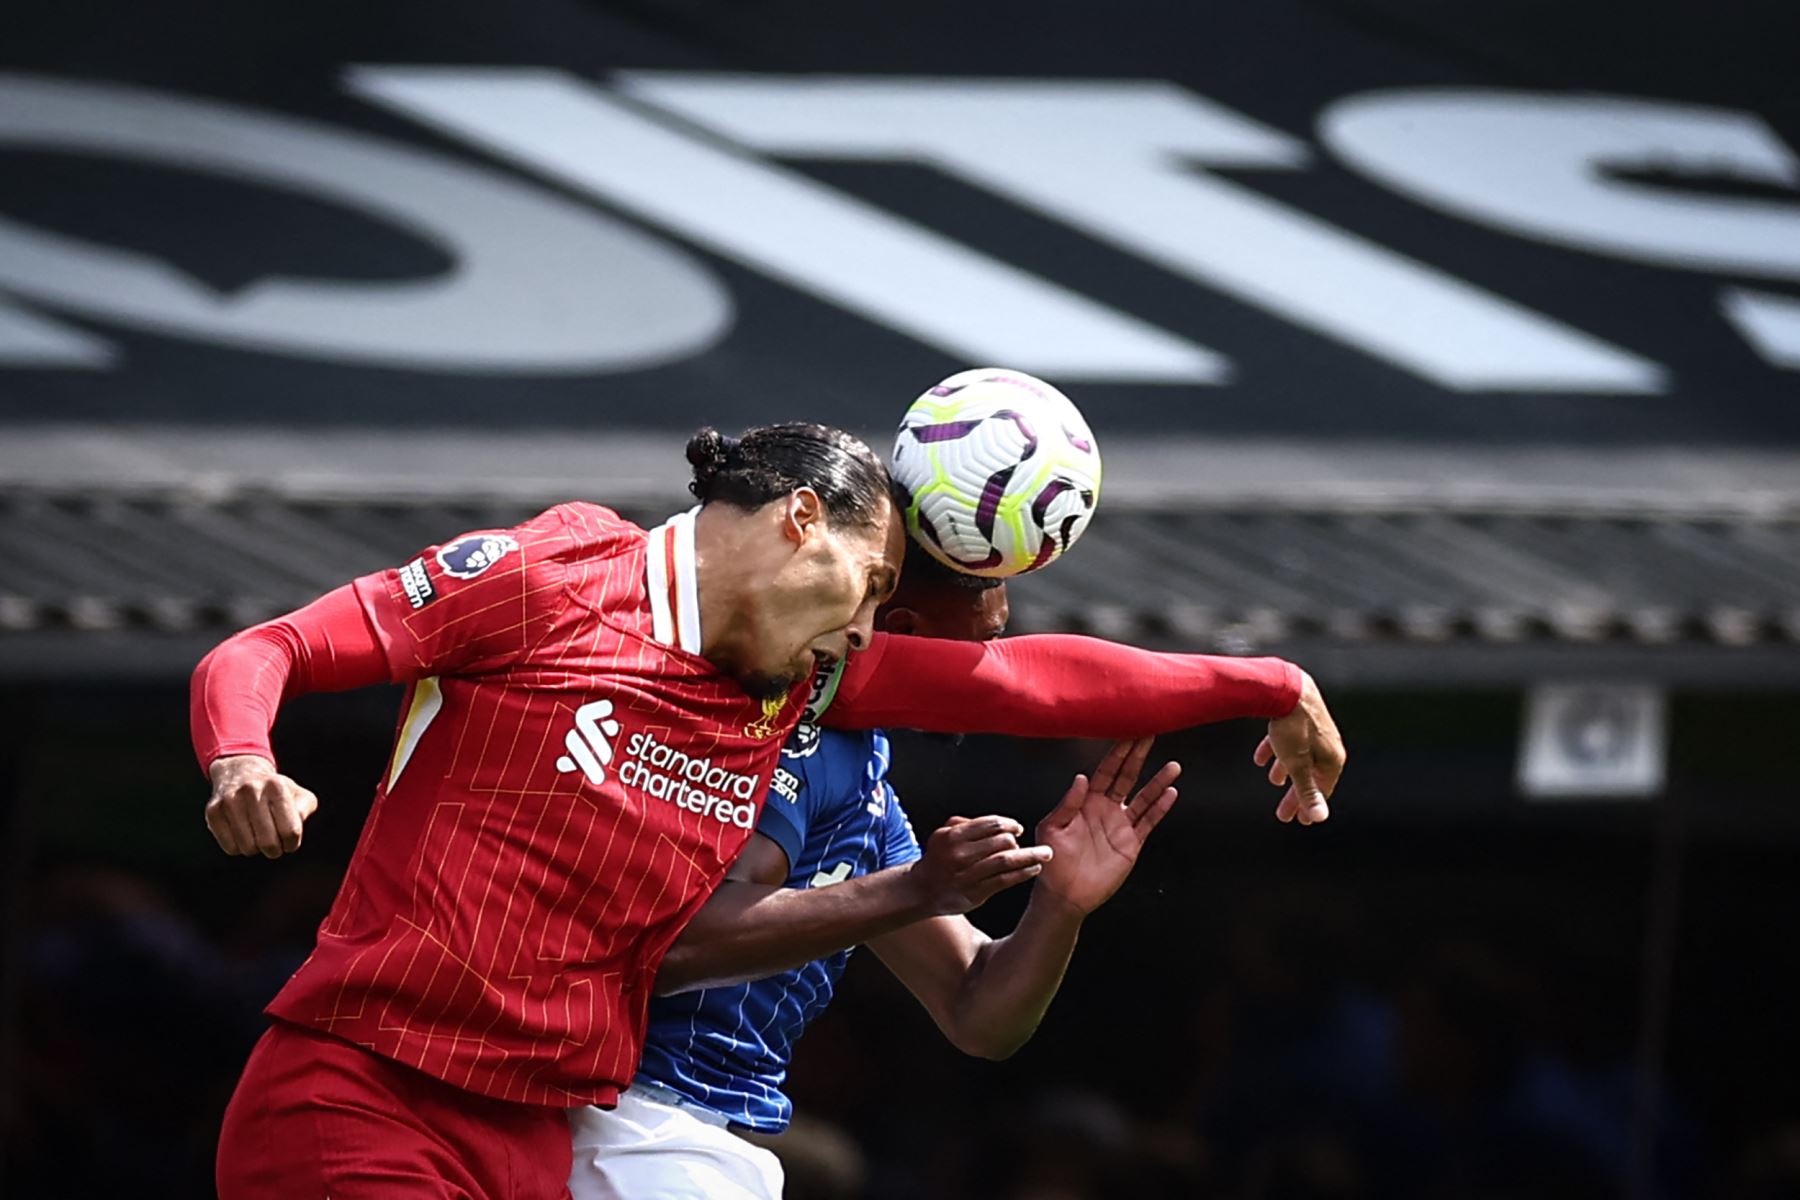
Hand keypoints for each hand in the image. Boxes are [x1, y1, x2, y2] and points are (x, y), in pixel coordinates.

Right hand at [205, 754, 318, 858]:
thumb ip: (304, 810)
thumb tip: (292, 830)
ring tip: (258, 836)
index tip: (290, 842)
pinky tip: (242, 835)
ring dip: (256, 849)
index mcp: (277, 787)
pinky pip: (230, 848)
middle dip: (275, 850)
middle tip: (274, 845)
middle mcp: (252, 791)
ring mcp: (230, 801)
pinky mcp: (213, 811)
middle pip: (269, 842)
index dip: (292, 844)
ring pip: (248, 847)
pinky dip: (239, 848)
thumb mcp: (298, 794)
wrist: (240, 773)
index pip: (291, 831)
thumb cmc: (275, 791)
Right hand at [906, 815, 1053, 915]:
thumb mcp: (943, 834)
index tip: (1017, 828)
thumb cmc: (939, 859)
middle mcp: (960, 854)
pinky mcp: (975, 892)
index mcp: (953, 836)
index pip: (990, 824)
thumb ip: (966, 823)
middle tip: (1026, 843)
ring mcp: (968, 875)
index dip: (1009, 824)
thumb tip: (998, 823)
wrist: (922, 890)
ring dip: (1030, 856)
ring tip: (1044, 855)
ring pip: (1006, 861)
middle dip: (1018, 841)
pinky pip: (1005, 880)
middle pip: (1001, 841)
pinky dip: (1023, 873)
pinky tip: (1033, 869)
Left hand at [1035, 738, 1179, 914]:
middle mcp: (1106, 808)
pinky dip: (1160, 807)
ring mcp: (1121, 824)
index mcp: (1087, 800)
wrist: (1064, 894)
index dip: (1118, 753)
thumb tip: (1081, 777)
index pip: (1106, 771)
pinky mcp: (1131, 842)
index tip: (1129, 733)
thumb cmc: (1052, 860)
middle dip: (1139, 756)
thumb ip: (1067, 803)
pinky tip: (1171, 793)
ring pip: (1144, 797)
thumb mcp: (1052, 828)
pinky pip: (1148, 821)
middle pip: (1127, 777)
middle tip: (1151, 735)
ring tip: (1173, 766)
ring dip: (1158, 781)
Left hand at [1254, 670, 1344, 824]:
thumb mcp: (1297, 764)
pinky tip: (1260, 758)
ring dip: (1286, 771)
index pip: (1322, 790)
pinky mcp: (1298, 716)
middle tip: (1283, 813)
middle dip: (1295, 794)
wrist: (1286, 686)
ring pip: (1299, 757)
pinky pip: (1288, 739)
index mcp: (1333, 757)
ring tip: (1274, 781)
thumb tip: (1319, 818)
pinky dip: (1275, 750)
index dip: (1308, 807)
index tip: (1298, 820)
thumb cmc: (1293, 727)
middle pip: (1310, 775)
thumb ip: (1307, 791)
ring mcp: (1314, 729)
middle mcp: (1327, 744)